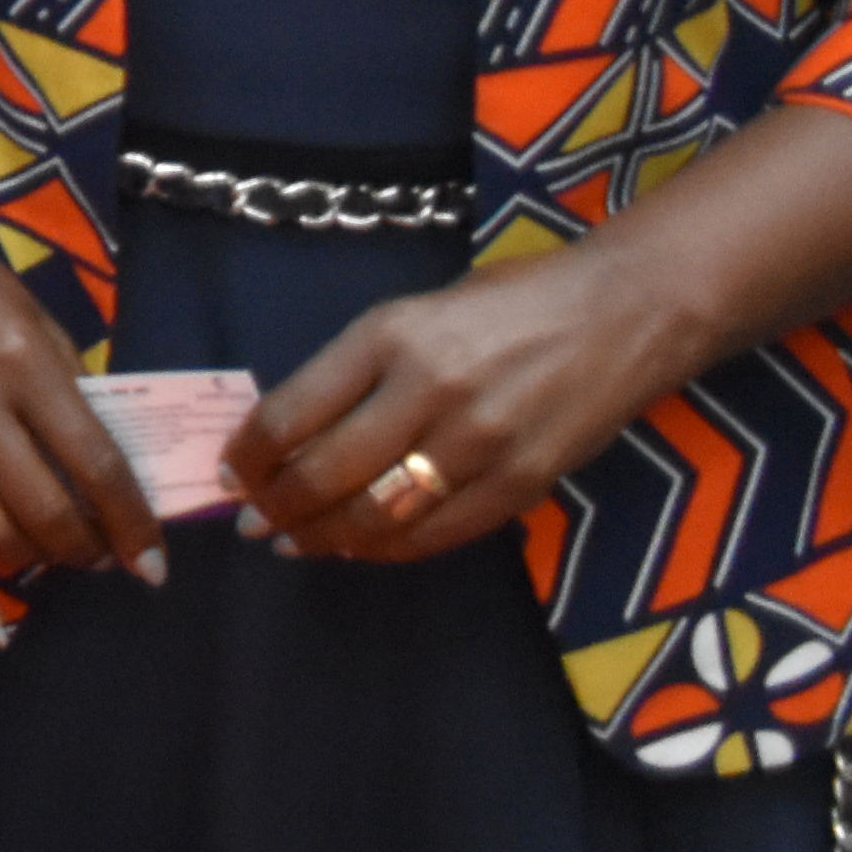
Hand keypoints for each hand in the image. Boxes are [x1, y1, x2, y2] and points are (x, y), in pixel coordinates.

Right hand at [0, 192, 166, 629]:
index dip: (132, 525)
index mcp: (20, 362)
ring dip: (35, 564)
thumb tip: (110, 479)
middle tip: (102, 555)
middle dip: (87, 550)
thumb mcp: (38, 320)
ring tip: (53, 557)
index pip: (94, 464)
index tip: (153, 564)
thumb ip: (73, 394)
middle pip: (44, 510)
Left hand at [231, 242, 686, 559]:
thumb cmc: (508, 303)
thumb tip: (288, 433)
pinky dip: (388, 548)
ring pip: (376, 515)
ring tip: (295, 541)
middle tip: (251, 522)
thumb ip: (356, 370)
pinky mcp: (521, 483)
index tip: (230, 473)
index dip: (248, 457)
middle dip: (275, 508)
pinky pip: (436, 534)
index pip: (291, 413)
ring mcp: (479, 442)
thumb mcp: (414, 312)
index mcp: (390, 335)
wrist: (622, 312)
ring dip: (323, 538)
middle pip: (324, 474)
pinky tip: (362, 546)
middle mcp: (429, 389)